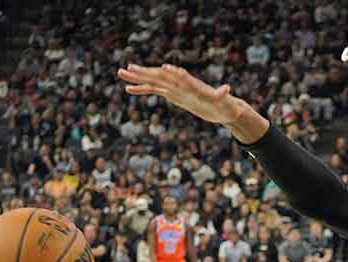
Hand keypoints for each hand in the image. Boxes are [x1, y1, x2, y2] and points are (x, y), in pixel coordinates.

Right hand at [118, 64, 240, 125]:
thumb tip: (227, 90)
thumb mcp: (225, 103)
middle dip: (145, 73)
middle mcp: (182, 84)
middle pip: (161, 76)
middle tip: (129, 68)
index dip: (171, 73)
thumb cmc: (226, 107)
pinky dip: (142, 90)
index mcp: (193, 85)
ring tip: (121, 73)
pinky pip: (155, 90)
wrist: (224, 108)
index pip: (180, 76)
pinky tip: (128, 89)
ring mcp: (176, 88)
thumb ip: (222, 96)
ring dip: (138, 78)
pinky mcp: (173, 94)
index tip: (160, 67)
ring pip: (154, 81)